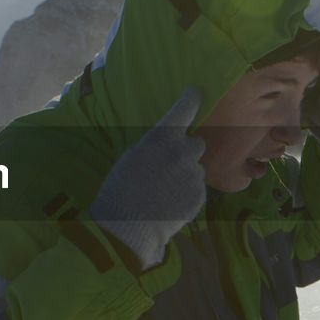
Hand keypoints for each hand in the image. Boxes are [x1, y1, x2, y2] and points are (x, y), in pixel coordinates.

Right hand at [88, 87, 207, 270]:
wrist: (127, 227)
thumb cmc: (120, 190)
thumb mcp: (132, 158)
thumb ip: (155, 147)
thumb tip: (168, 146)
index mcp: (162, 138)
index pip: (183, 110)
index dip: (191, 99)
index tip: (197, 92)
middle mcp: (183, 152)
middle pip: (196, 143)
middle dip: (186, 151)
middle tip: (169, 166)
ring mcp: (194, 175)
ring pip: (196, 168)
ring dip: (185, 175)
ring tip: (164, 192)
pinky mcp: (200, 196)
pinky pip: (197, 189)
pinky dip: (187, 194)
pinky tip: (169, 204)